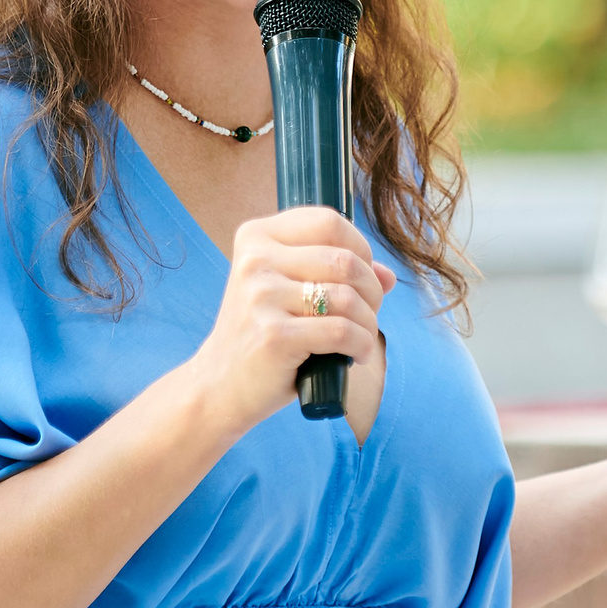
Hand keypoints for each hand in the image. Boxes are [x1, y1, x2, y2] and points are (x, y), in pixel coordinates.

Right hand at [184, 206, 397, 437]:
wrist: (218, 385)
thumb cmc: (260, 335)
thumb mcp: (289, 292)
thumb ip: (334, 275)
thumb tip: (387, 276)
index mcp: (256, 236)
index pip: (328, 221)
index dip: (360, 248)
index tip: (361, 279)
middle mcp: (255, 260)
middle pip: (345, 260)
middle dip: (371, 291)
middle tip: (367, 315)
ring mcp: (261, 297)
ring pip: (347, 297)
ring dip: (368, 323)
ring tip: (361, 339)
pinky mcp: (274, 335)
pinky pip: (341, 331)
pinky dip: (361, 345)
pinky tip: (355, 356)